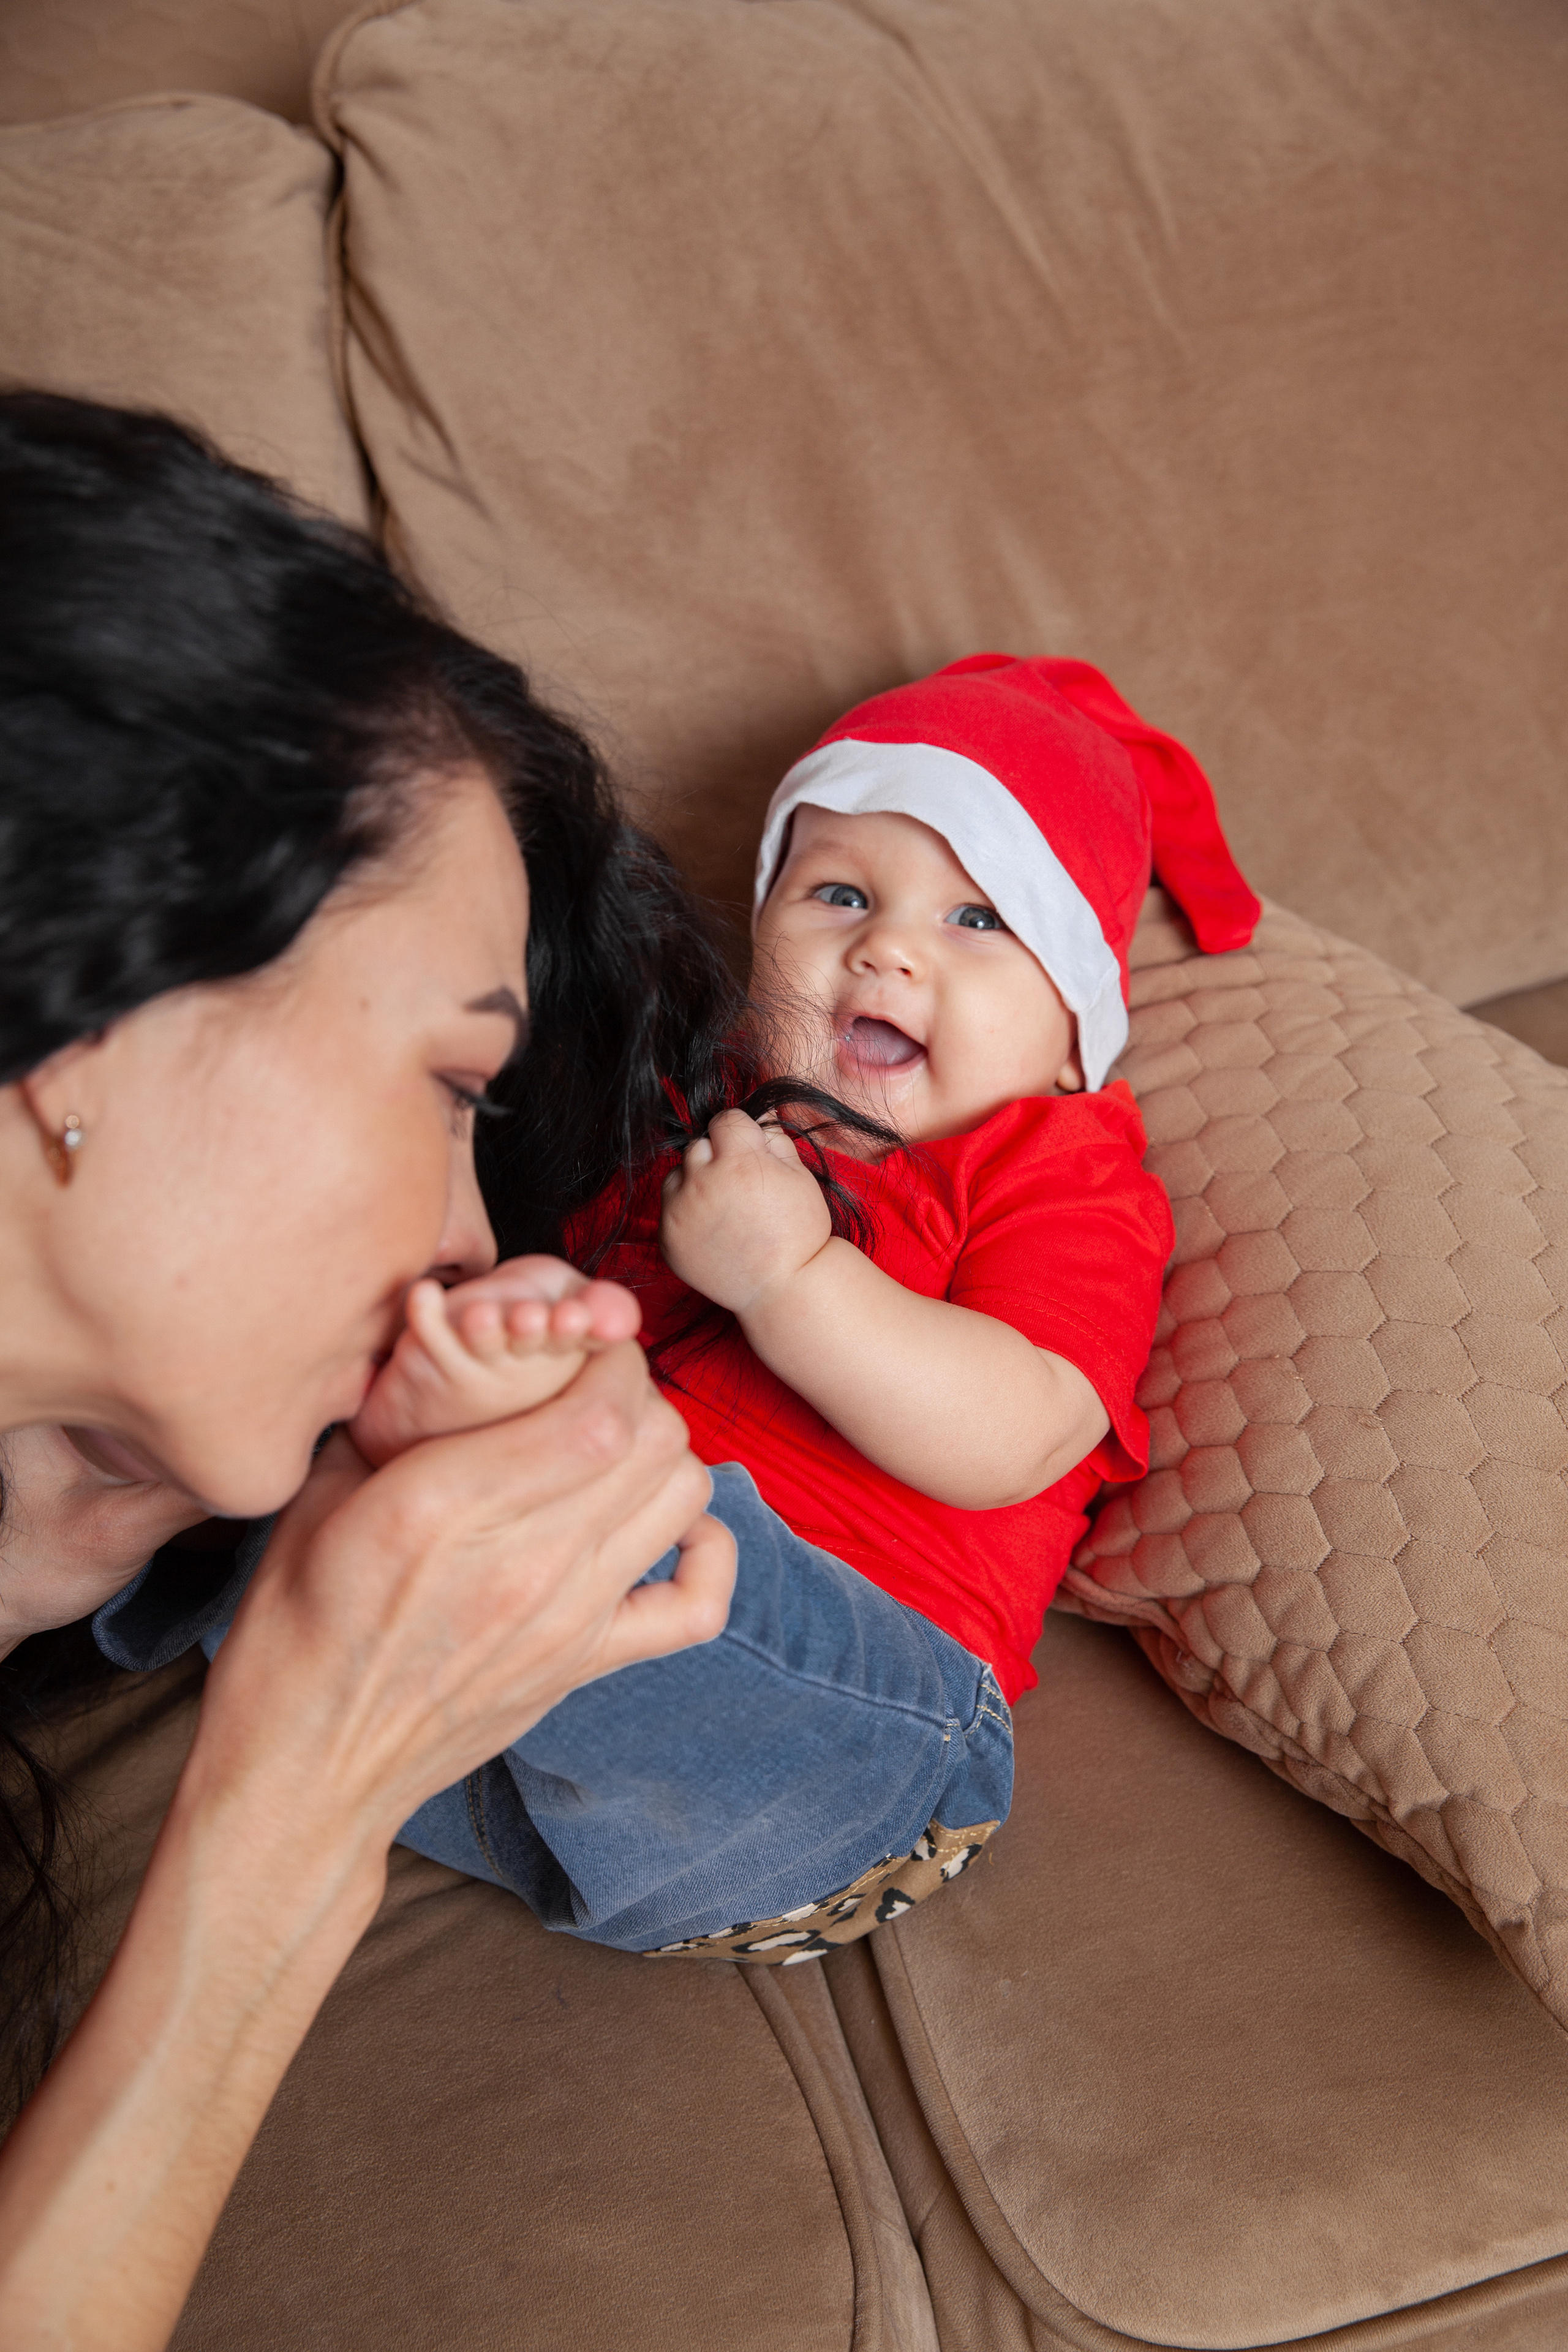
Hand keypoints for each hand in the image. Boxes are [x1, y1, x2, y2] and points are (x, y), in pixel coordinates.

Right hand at [198, 1341, 734, 1842]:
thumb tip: (439, 1348)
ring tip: (615, 1448)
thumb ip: (386, 1420)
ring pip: (683, 1497)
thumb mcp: (316, 1502)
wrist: (305, 1769)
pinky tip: (666, 1529)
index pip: (597, 1411)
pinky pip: (697, 1605)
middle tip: (592, 1387)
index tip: (582, 1345)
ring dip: (662, 1456)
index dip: (611, 1359)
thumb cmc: (295, 1629)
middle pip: (654, 1442)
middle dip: (636, 1392)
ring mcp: (566, 1620)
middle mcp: (522, 1561)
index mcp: (442, 1506)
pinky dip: (704, 1552)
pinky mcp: (585, 1667)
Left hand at [349, 1254, 642, 1464]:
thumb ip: (604, 1306)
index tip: (573, 1315)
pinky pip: (428, 1336)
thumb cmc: (519, 1334)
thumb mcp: (569, 1307)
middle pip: (534, 1344)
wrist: (441, 1401)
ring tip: (480, 1316)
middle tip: (530, 1318)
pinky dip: (423, 1314)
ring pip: (483, 1345)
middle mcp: (528, 1367)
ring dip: (484, 1330)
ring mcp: (479, 1369)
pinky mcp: (430, 1363)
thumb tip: (623, 1323)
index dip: (580, 1326)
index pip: (584, 1338)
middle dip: (532, 1331)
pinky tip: (422, 1293)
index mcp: (568, 1349)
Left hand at [660, 1109, 832, 1314]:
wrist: (783, 1289)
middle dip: (717, 1156)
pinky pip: (668, 1208)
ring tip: (724, 1207)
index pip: (725, 1120)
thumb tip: (761, 1115)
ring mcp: (679, 1213)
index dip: (742, 1134)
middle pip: (698, 1146)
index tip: (751, 1152)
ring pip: (677, 1174)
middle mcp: (703, 1184)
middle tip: (740, 1185)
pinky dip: (685, 1213)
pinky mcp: (667, 1239)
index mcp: (739, 1163)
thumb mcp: (800, 1177)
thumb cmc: (799, 1233)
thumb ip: (775, 1139)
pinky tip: (713, 1229)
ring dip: (696, 1181)